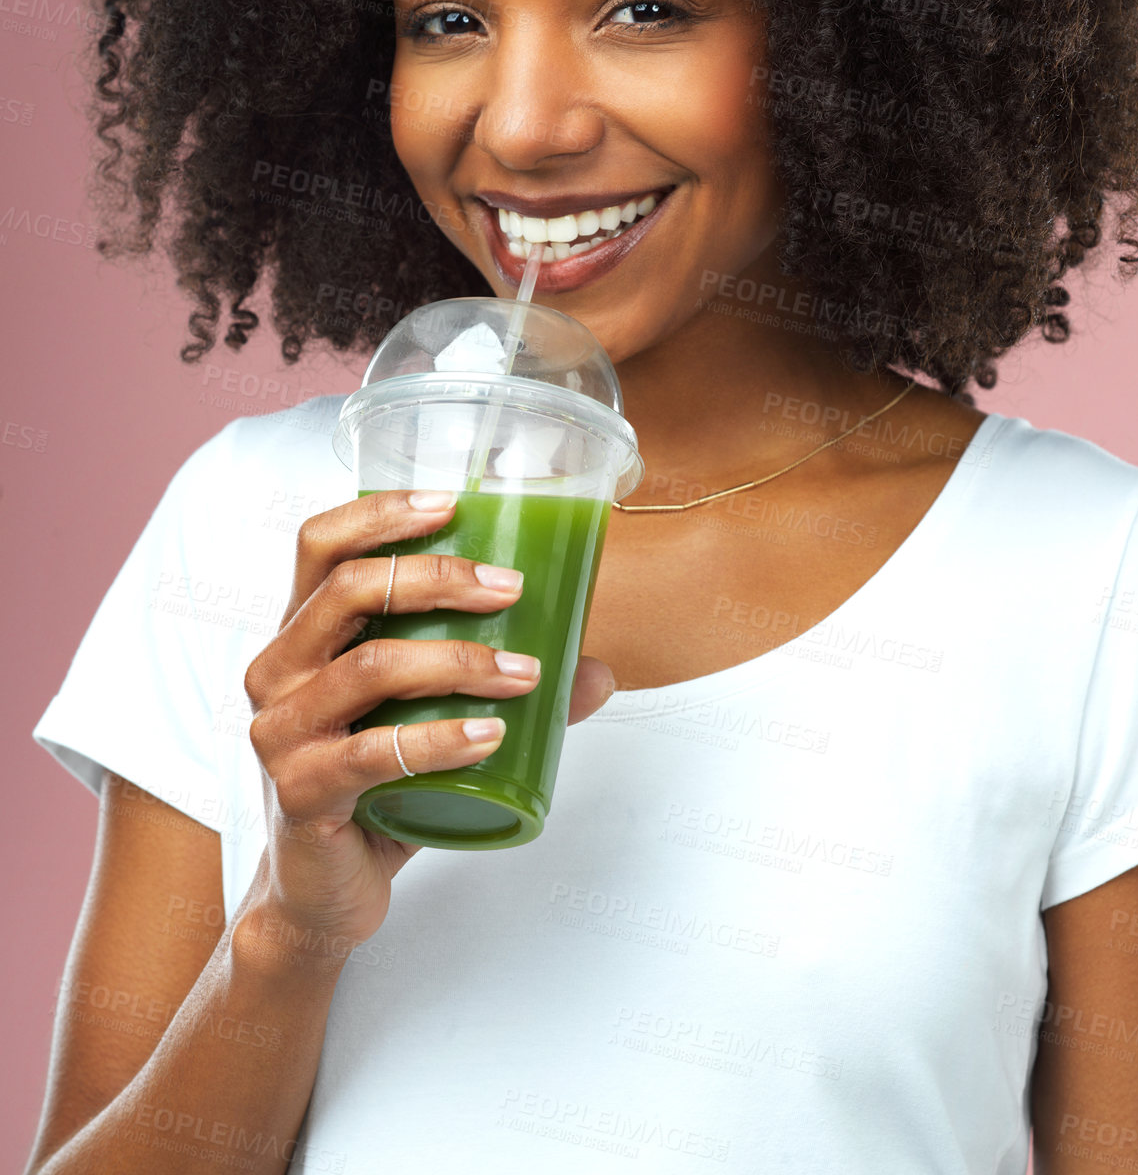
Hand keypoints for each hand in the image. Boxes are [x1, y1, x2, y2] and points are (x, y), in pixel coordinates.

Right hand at [239, 490, 614, 965]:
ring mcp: (280, 733)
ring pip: (371, 666)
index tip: (455, 503)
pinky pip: (374, 753)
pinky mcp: (300, 792)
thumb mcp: (429, 724)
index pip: (321, 544)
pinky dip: (441, 739)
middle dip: (440, 577)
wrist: (322, 896)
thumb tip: (599, 671)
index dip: (381, 512)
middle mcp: (276, 671)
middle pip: (351, 589)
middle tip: (511, 588)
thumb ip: (501, 690)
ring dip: (459, 661)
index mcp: (300, 635)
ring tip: (523, 675)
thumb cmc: (375, 790)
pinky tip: (492, 735)